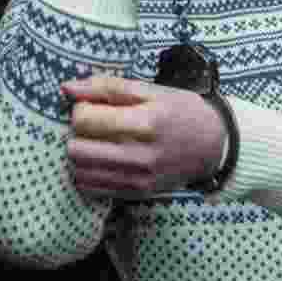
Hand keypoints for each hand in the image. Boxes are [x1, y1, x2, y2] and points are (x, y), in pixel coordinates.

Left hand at [62, 75, 225, 197]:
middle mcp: (141, 153)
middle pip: (76, 148)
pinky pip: (91, 188)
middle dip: (77, 132)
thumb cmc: (183, 111)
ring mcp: (138, 177)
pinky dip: (88, 172)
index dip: (80, 108)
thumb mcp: (153, 91)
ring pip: (79, 171)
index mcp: (146, 121)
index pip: (84, 119)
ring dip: (80, 153)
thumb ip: (109, 87)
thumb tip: (67, 88)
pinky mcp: (136, 193)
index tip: (93, 104)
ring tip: (97, 141)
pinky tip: (102, 159)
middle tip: (93, 124)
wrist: (214, 145)